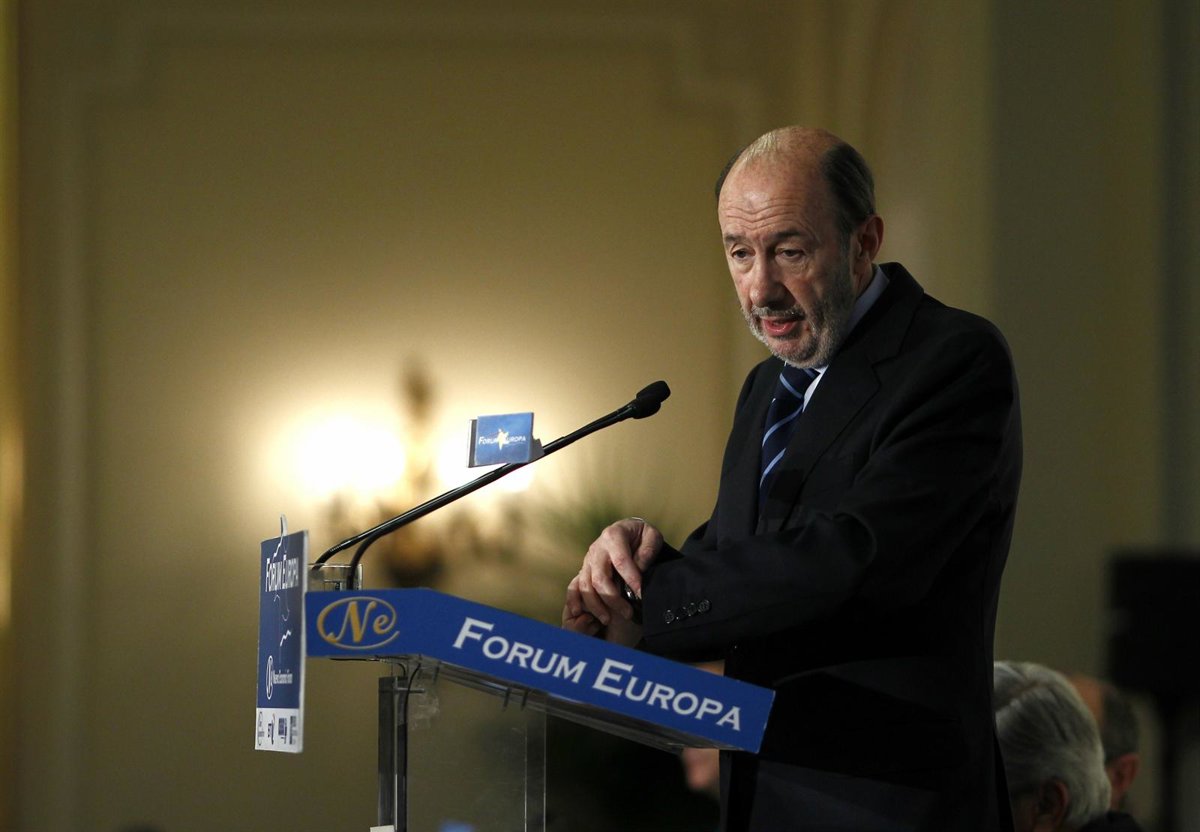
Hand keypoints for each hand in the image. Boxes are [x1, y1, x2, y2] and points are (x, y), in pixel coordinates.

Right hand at [562, 518, 662, 635]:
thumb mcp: (651, 536)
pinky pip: (575, 586)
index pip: (620, 561)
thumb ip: (647, 551)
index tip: (640, 594)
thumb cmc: (641, 536)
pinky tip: (579, 612)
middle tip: (627, 613)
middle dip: (613, 599)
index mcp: (613, 536)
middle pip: (600, 577)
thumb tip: (639, 569)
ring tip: (608, 620)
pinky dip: (575, 600)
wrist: (626, 531)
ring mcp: (588, 559)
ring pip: (586, 585)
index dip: (631, 579)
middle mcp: (597, 548)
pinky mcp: (584, 569)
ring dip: (596, 605)